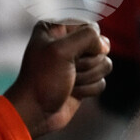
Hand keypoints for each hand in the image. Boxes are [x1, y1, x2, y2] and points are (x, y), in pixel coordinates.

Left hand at [5, 21, 111, 138]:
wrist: (35, 112)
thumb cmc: (42, 80)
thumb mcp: (61, 50)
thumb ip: (88, 37)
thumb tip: (104, 47)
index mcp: (56, 29)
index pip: (91, 27)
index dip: (89, 43)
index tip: (72, 54)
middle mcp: (67, 43)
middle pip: (101, 47)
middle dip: (88, 63)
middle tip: (69, 70)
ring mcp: (77, 62)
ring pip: (104, 64)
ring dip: (88, 77)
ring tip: (69, 82)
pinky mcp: (84, 80)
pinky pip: (102, 80)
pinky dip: (89, 89)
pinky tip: (73, 92)